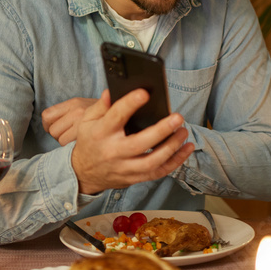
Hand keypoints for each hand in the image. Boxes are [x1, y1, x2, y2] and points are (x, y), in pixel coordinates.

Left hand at [42, 97, 96, 144]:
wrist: (125, 118)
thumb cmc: (101, 115)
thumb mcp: (85, 106)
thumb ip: (68, 112)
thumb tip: (50, 123)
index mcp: (74, 103)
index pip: (47, 115)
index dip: (47, 125)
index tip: (55, 128)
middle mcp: (77, 111)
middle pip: (52, 130)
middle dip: (58, 135)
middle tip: (67, 135)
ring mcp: (82, 123)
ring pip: (60, 139)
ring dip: (66, 141)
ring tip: (74, 139)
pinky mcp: (88, 134)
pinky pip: (70, 145)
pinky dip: (73, 146)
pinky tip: (80, 143)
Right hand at [71, 89, 194, 194]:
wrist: (84, 173)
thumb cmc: (90, 141)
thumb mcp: (87, 121)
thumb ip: (100, 106)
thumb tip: (110, 91)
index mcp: (101, 133)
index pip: (115, 117)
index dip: (130, 104)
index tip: (144, 93)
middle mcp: (113, 152)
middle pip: (139, 143)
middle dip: (161, 130)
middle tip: (177, 117)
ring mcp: (125, 167)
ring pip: (151, 162)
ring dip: (171, 147)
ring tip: (183, 131)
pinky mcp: (135, 178)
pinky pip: (158, 172)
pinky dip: (176, 161)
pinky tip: (186, 148)